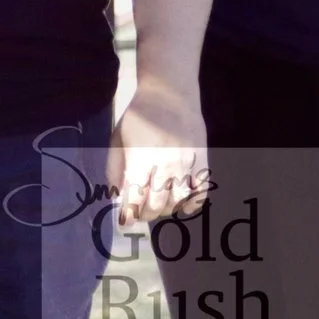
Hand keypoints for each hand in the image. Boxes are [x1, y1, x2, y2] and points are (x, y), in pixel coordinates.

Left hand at [105, 89, 209, 226]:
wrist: (171, 96)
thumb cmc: (139, 117)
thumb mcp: (117, 138)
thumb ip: (115, 168)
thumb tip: (116, 196)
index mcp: (141, 157)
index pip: (135, 195)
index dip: (129, 213)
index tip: (125, 222)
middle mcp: (166, 163)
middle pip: (157, 202)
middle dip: (146, 214)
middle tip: (140, 214)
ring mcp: (188, 163)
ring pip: (179, 200)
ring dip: (167, 210)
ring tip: (157, 208)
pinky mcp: (202, 161)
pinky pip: (201, 191)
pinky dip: (192, 204)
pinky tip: (183, 206)